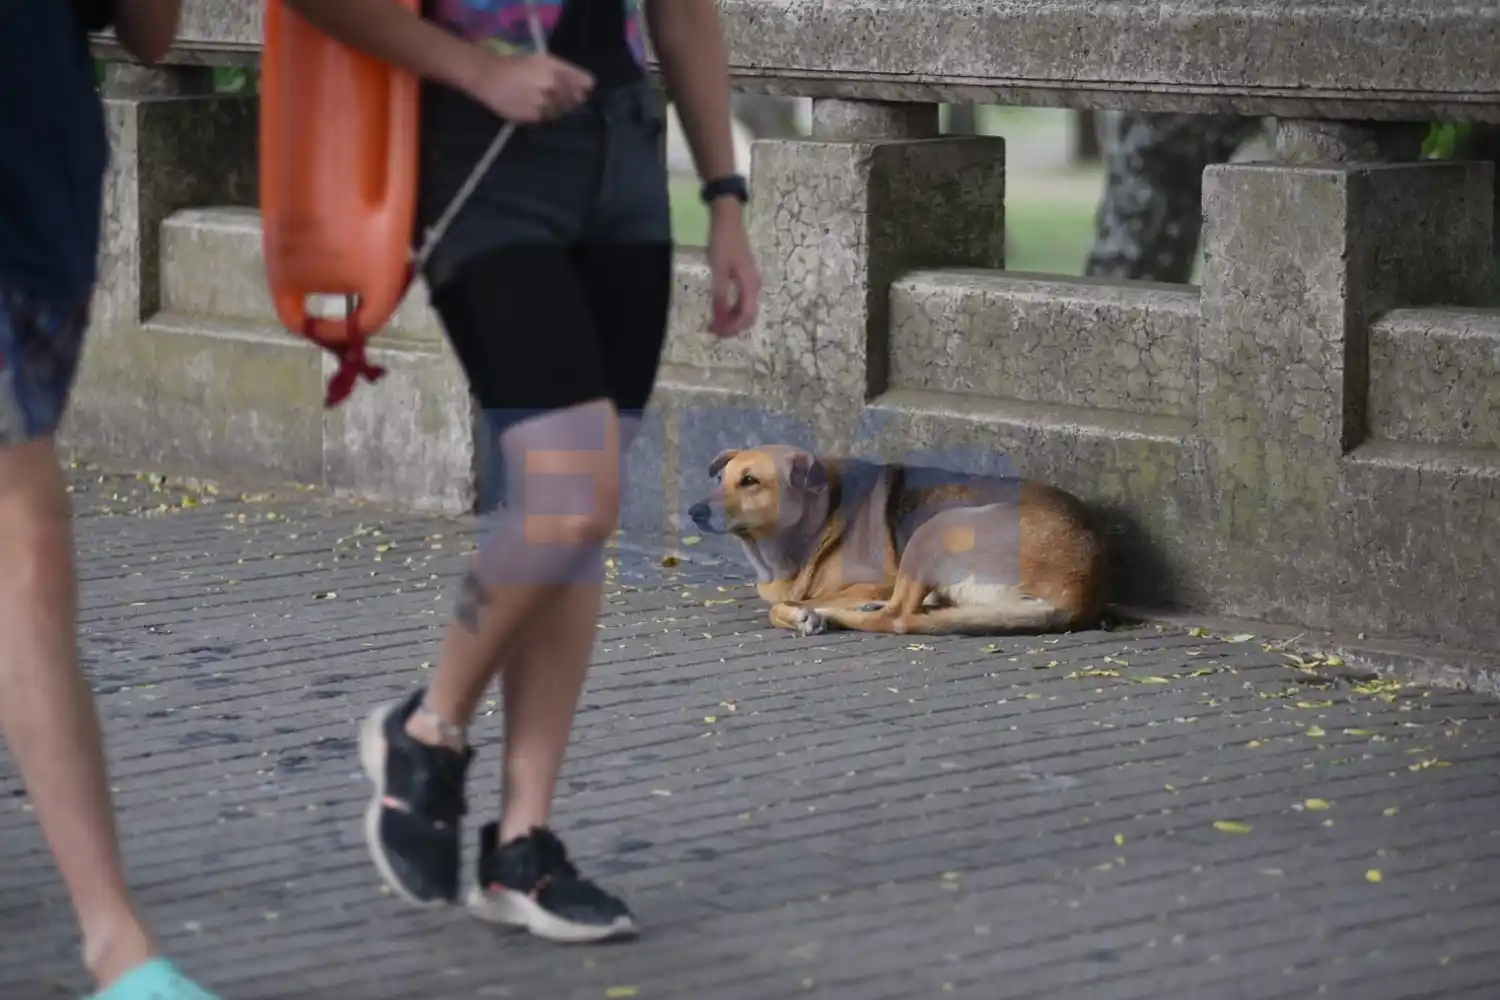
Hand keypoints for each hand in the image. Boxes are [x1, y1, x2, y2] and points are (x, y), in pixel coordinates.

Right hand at [466, 53, 594, 124]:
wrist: (487, 76)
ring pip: (561, 112)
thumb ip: (566, 73)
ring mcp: (542, 103)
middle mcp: (551, 86)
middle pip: (575, 100)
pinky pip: (545, 119)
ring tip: (541, 100)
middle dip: (571, 99)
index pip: (585, 82)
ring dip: (557, 108)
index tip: (582, 89)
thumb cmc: (515, 65)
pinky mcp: (531, 117)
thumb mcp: (542, 61)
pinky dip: (543, 115)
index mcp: (554, 67)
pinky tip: (532, 106)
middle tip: (555, 95)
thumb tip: (589, 87)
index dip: (584, 87)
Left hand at [706, 201, 759, 337]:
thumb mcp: (718, 269)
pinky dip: (731, 308)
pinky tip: (718, 309)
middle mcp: (754, 286)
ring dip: (731, 319)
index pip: (747, 316)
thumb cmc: (723, 242)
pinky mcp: (744, 277)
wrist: (728, 219)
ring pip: (744, 308)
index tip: (716, 332)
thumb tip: (719, 317)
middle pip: (748, 315)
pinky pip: (741, 300)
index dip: (733, 328)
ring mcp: (750, 281)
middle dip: (732, 326)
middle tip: (713, 330)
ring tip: (714, 322)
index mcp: (750, 284)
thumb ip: (720, 294)